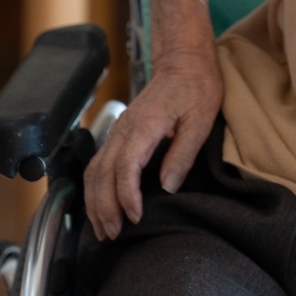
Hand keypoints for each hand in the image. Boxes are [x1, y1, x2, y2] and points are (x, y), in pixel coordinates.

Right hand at [84, 0, 221, 240]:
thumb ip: (183, 154)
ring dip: (95, 201)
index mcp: (144, 126)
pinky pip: (99, 163)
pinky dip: (95, 187)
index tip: (136, 217)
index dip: (126, 196)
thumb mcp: (201, 120)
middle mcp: (124, 129)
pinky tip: (101, 204)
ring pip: (94, 170)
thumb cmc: (197, 87)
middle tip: (113, 234)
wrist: (184, 61)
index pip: (125, 167)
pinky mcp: (120, 133)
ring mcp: (118, 130)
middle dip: (104, 207)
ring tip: (104, 228)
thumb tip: (167, 186)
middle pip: (102, 174)